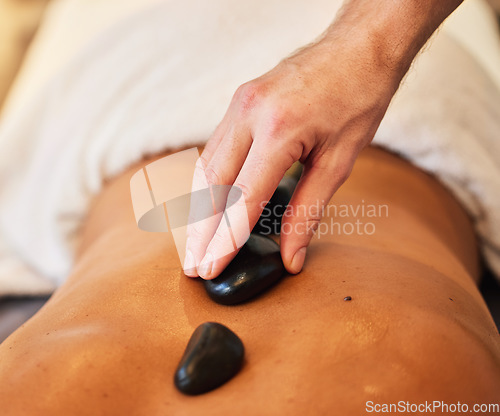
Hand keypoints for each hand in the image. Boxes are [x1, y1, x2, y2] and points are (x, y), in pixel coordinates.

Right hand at [182, 34, 399, 278]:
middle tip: (191, 266)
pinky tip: (210, 203)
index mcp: (279, 130)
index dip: (223, 240)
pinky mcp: (238, 101)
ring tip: (195, 242)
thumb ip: (309, 211)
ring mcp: (239, 104)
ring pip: (206, 166)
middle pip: (211, 185)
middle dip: (198, 230)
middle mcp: (248, 114)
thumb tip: (291, 256)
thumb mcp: (339, 160)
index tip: (208, 270)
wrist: (358, 46)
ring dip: (198, 207)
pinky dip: (209, 182)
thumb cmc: (358, 97)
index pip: (241, 199)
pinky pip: (214, 148)